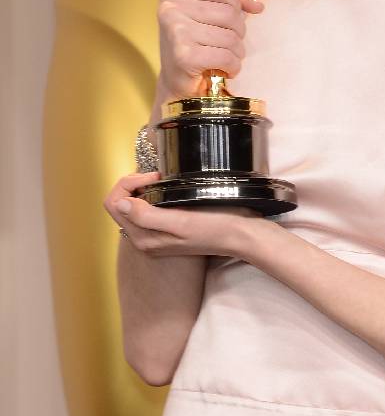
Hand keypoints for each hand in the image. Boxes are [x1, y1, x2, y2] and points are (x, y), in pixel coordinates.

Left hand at [104, 170, 263, 257]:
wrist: (239, 237)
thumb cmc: (214, 228)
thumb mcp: (180, 221)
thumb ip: (147, 216)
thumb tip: (120, 203)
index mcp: (143, 238)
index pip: (114, 203)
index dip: (130, 183)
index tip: (155, 177)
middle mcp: (144, 239)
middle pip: (120, 203)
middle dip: (134, 183)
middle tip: (160, 176)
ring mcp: (154, 235)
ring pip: (132, 204)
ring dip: (143, 187)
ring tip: (165, 180)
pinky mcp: (165, 229)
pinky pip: (145, 207)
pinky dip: (152, 194)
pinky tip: (170, 189)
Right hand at [156, 0, 263, 100]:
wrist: (176, 81)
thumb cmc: (194, 42)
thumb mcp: (211, 11)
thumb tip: (256, 4)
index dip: (234, 5)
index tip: (226, 20)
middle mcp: (170, 8)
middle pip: (229, 12)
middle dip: (237, 31)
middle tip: (225, 43)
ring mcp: (176, 31)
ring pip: (230, 36)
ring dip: (236, 51)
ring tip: (224, 57)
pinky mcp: (184, 56)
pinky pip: (227, 56)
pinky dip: (233, 66)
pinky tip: (223, 69)